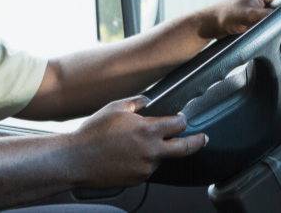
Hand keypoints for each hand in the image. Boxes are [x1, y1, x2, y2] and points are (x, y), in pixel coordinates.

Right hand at [67, 96, 206, 188]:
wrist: (76, 159)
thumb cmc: (93, 132)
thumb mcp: (116, 107)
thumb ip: (137, 102)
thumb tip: (149, 100)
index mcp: (148, 130)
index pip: (178, 125)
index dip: (182, 119)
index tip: (182, 118)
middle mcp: (151, 151)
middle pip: (184, 148)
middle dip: (197, 142)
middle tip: (203, 139)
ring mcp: (145, 168)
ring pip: (161, 158)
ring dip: (157, 151)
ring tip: (134, 145)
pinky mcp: (138, 180)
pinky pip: (147, 169)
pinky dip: (142, 161)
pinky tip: (126, 155)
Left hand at [201, 0, 280, 38]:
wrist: (210, 25)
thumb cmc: (225, 15)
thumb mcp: (250, 15)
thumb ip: (267, 15)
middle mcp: (260, 0)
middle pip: (278, 9)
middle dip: (279, 18)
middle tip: (278, 25)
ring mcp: (255, 10)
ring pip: (270, 18)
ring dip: (270, 24)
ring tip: (264, 28)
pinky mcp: (251, 19)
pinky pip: (262, 24)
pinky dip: (263, 28)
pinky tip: (260, 32)